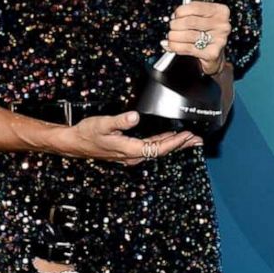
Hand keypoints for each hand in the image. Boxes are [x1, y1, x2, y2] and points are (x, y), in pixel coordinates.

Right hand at [61, 111, 199, 164]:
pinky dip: (163, 143)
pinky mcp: (129, 151)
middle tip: (198, 140)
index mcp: (130, 150)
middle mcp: (133, 155)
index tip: (189, 136)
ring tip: (190, 140)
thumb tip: (135, 117)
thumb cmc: (87, 134)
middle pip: (162, 151)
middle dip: (181, 145)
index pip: (159, 148)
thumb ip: (120, 120)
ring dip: (174, 144)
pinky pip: (151, 148)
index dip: (175, 142)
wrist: (75, 142)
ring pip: (157, 150)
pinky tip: (169, 138)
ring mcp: (131, 155)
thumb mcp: (103, 124)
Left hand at [165, 1, 231, 75]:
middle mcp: (222, 25)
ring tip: (171, 37)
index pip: (195, 7)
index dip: (180, 11)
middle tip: (172, 28)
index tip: (175, 16)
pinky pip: (188, 48)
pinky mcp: (212, 53)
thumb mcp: (202, 18)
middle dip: (175, 25)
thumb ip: (189, 14)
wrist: (214, 54)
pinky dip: (177, 47)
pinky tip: (174, 46)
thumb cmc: (206, 33)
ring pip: (188, 35)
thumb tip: (173, 18)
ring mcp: (218, 40)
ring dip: (174, 37)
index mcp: (220, 11)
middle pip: (190, 22)